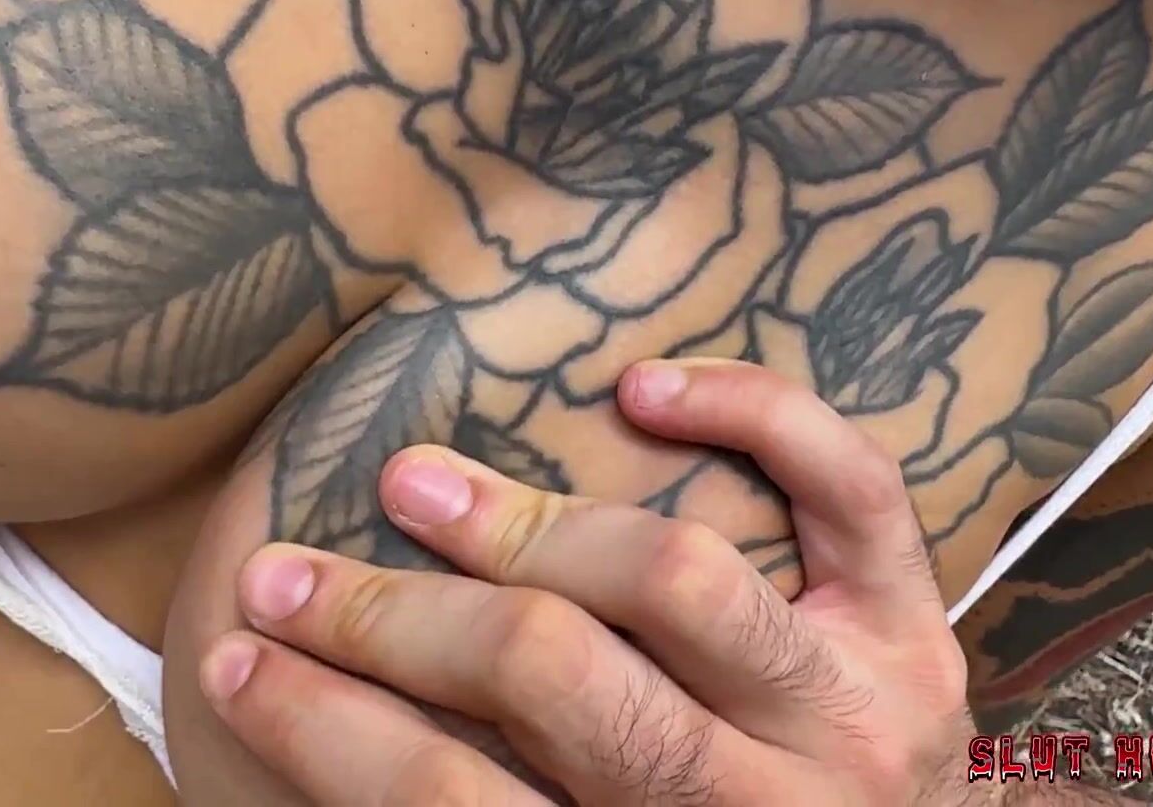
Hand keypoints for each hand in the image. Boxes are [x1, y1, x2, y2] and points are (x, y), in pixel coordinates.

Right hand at [197, 360, 1005, 804]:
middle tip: (288, 571)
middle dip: (393, 616)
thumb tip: (319, 724)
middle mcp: (765, 802)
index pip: (456, 804)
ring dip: (522, 522)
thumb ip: (488, 794)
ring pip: (675, 580)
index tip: (232, 660)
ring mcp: (854, 704)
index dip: (323, 728)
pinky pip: (853, 491)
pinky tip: (643, 386)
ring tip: (412, 481)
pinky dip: (753, 415)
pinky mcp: (920, 624)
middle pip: (553, 677)